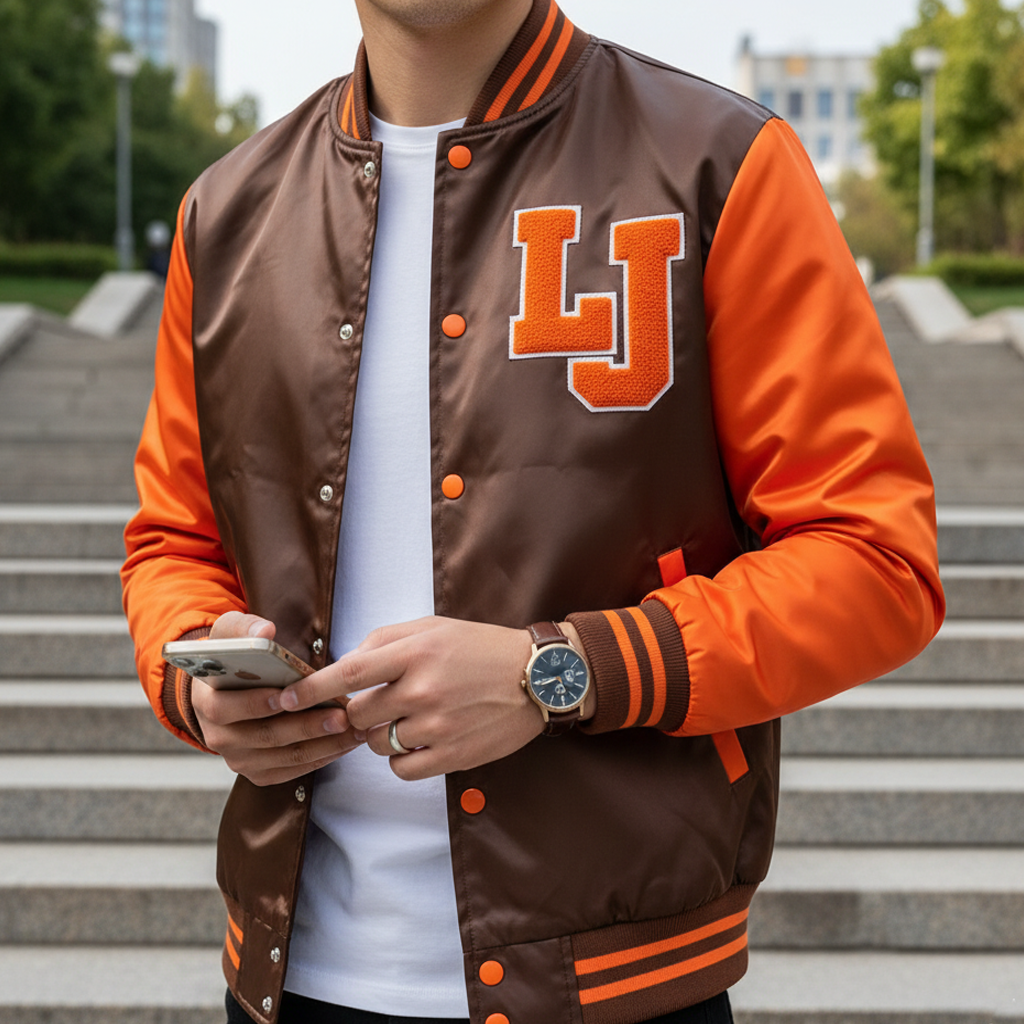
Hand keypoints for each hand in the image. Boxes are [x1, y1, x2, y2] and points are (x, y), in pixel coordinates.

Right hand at [190, 611, 364, 785]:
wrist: (224, 691)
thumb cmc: (231, 659)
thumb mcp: (229, 635)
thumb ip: (244, 628)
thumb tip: (265, 631)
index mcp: (207, 702)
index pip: (227, 708)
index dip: (256, 703)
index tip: (287, 696)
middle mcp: (219, 737)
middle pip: (265, 736)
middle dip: (306, 726)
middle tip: (341, 716)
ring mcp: (239, 758)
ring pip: (285, 757)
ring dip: (323, 745)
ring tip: (354, 729)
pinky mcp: (259, 772)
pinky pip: (293, 770)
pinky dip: (322, 758)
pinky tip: (345, 743)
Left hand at [277, 616, 542, 780]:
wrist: (538, 677)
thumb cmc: (481, 648)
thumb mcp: (433, 628)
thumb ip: (385, 641)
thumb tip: (344, 663)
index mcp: (415, 651)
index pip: (348, 673)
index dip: (311, 689)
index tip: (286, 698)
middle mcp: (423, 688)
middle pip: (357, 714)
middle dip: (358, 712)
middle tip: (379, 704)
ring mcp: (438, 725)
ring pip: (378, 744)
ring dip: (384, 734)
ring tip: (413, 718)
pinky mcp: (453, 755)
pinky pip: (403, 768)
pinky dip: (404, 758)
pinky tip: (424, 739)